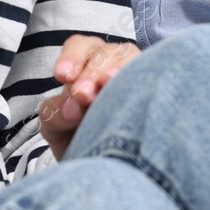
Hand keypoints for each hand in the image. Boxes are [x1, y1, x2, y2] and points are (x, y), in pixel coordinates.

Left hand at [38, 34, 140, 158]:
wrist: (98, 162)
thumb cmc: (75, 134)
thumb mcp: (57, 125)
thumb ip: (55, 113)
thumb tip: (71, 110)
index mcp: (83, 60)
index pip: (78, 46)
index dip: (71, 57)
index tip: (62, 76)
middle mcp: (111, 60)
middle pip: (104, 54)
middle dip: (91, 72)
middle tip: (82, 95)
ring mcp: (135, 71)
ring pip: (131, 60)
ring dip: (119, 71)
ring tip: (109, 83)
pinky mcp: (154, 87)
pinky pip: (152, 76)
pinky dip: (143, 82)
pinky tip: (137, 95)